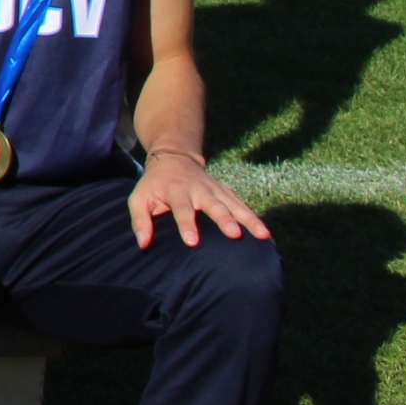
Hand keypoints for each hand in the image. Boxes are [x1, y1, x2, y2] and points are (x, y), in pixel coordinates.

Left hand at [129, 150, 270, 250]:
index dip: (187, 225)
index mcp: (176, 190)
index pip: (182, 208)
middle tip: (234, 234)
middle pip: (213, 205)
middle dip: (224, 219)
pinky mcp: (226, 193)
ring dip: (249, 219)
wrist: (174, 160)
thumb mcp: (139, 198)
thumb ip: (140, 220)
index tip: (192, 242)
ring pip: (234, 205)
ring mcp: (216, 190)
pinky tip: (266, 234)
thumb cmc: (154, 185)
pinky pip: (242, 205)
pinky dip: (254, 218)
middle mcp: (199, 189)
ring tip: (263, 235)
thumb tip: (144, 244)